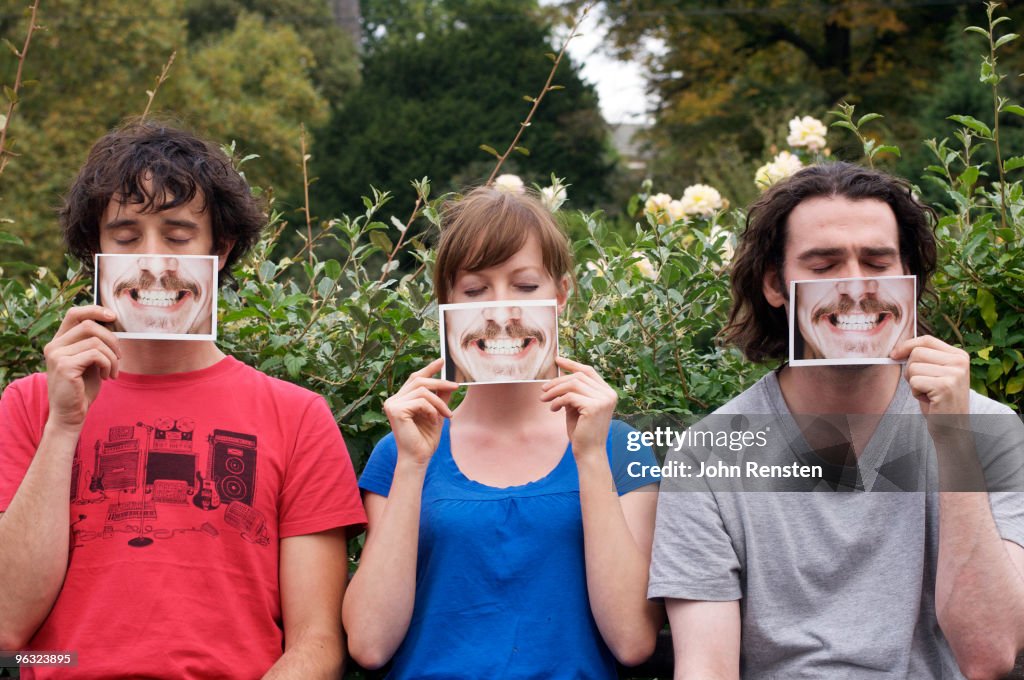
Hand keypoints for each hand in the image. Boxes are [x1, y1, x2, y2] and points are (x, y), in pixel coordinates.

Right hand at [43, 305, 121, 431]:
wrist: (70, 414)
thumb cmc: (82, 388)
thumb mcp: (90, 361)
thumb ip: (94, 343)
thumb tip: (111, 322)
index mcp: (59, 341)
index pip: (74, 313)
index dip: (94, 310)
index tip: (113, 316)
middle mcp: (54, 345)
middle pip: (89, 325)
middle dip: (112, 339)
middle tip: (119, 357)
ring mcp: (56, 355)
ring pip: (96, 341)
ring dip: (112, 357)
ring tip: (112, 371)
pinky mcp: (64, 366)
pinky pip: (96, 354)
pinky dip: (108, 364)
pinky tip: (107, 377)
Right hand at [383, 358, 458, 465]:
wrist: (418, 457)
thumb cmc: (425, 439)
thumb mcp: (437, 414)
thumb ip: (440, 397)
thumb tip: (449, 381)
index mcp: (401, 399)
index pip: (415, 378)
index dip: (428, 368)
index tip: (442, 360)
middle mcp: (393, 400)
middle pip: (419, 380)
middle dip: (440, 382)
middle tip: (456, 386)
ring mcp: (392, 404)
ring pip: (422, 390)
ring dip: (439, 402)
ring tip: (447, 414)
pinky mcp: (396, 410)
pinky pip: (421, 401)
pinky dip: (432, 409)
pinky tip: (434, 420)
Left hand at [540, 357, 616, 457]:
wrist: (589, 452)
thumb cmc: (582, 432)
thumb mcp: (576, 407)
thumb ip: (572, 393)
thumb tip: (558, 379)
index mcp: (607, 392)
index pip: (588, 371)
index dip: (572, 364)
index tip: (557, 360)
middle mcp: (608, 394)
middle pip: (578, 376)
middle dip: (558, 381)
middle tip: (543, 389)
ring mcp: (603, 400)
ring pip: (573, 385)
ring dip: (554, 390)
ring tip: (544, 399)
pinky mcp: (594, 407)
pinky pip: (570, 396)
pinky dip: (557, 401)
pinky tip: (553, 409)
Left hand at [891, 335, 969, 415]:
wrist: (953, 427)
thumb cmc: (939, 401)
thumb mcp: (937, 374)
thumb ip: (926, 359)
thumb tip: (898, 350)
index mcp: (959, 356)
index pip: (927, 340)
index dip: (907, 345)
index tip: (894, 354)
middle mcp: (960, 362)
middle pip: (917, 353)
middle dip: (910, 370)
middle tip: (922, 385)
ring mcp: (954, 373)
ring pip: (913, 367)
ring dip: (914, 383)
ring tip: (928, 393)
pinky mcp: (945, 386)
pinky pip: (914, 381)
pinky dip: (916, 393)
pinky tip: (929, 400)